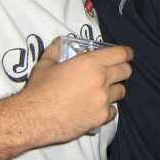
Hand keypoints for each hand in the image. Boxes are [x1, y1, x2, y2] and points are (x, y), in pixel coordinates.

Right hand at [16, 38, 132, 146]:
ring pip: (121, 91)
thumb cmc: (38, 89)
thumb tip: (59, 41)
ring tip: (102, 92)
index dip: (126, 53)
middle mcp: (101, 79)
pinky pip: (113, 111)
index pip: (121, 53)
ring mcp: (102, 99)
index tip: (127, 55)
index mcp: (90, 62)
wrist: (32, 118)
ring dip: (114, 90)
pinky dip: (107, 109)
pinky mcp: (100, 117)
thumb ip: (56, 50)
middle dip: (122, 70)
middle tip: (114, 73)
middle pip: (126, 71)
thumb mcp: (45, 64)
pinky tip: (97, 109)